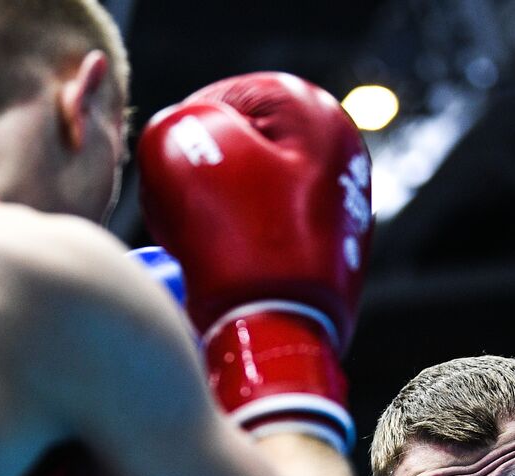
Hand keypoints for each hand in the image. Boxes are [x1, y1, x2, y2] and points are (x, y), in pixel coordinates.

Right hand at [138, 72, 372, 451]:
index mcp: (317, 111)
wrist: (280, 337)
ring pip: (250, 187)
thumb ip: (172, 121)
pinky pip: (267, 227)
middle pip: (242, 144)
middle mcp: (343, 151)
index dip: (185, 139)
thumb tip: (183, 137)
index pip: (223, 99)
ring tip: (203, 241)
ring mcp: (342, 202)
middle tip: (187, 212)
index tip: (177, 180)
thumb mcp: (179, 151)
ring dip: (218, 208)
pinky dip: (242, 239)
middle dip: (206, 173)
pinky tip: (228, 266)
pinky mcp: (331, 247)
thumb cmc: (236, 241)